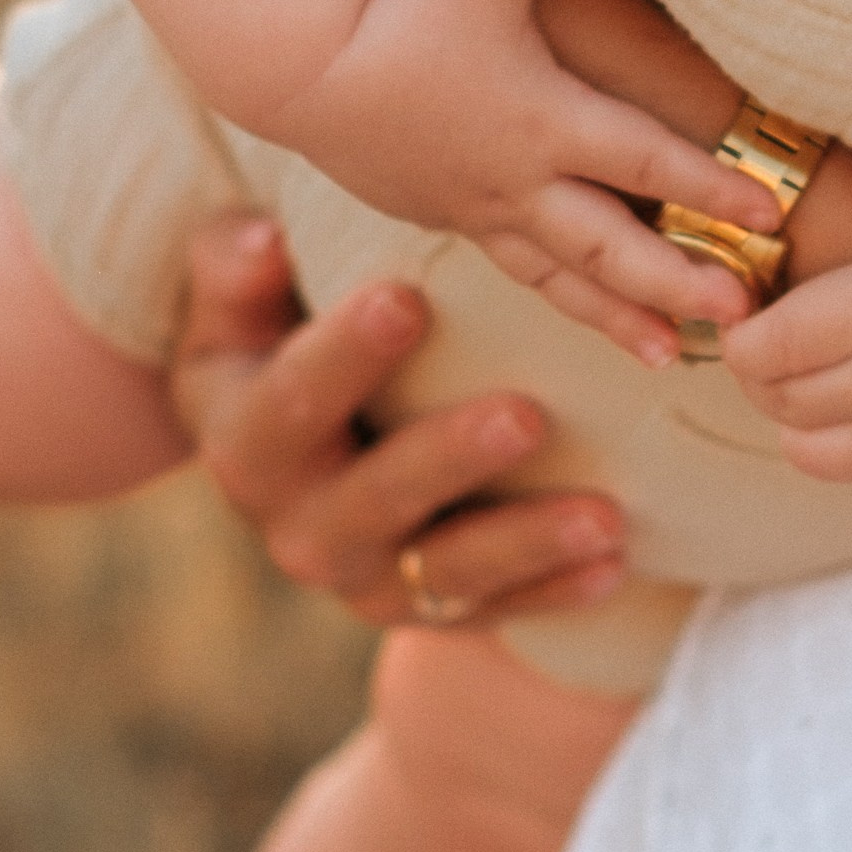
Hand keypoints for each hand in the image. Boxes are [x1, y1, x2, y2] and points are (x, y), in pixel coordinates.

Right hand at [170, 212, 629, 626]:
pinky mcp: (424, 613)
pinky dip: (555, 590)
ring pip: (446, 571)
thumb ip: (238, 271)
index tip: (404, 299)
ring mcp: (364, 580)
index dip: (342, 354)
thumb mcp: (236, 313)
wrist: (292, 470)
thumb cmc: (274, 351)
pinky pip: (493, 610)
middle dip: (452, 457)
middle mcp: (299, 526)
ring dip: (528, 542)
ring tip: (604, 517)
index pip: (290, 400)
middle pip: (376, 496)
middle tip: (527, 416)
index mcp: (247, 445)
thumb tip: (264, 239)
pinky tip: (615, 564)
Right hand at [275, 0, 785, 363]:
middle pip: (612, 246)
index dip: (711, 188)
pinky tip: (594, 318)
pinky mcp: (450, 217)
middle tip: (745, 320)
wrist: (300, 57)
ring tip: (672, 359)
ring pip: (563, 278)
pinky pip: (520, 270)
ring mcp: (480, 207)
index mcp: (541, 117)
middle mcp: (517, 178)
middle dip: (680, 282)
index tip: (769, 216)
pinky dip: (563, 299)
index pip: (644, 159)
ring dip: (621, 319)